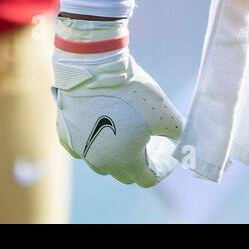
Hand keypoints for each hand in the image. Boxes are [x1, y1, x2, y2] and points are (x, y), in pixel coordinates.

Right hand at [52, 18, 181, 186]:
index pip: (147, 178)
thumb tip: (182, 140)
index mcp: (124, 161)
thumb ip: (178, 132)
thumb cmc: (133, 93)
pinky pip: (85, 146)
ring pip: (103, 160)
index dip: (162, 168)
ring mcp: (80, 149)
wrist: (95, 70)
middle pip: (125, 172)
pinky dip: (97, 140)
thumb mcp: (165, 112)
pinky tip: (107, 122)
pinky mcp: (66, 134)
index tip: (169, 153)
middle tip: (153, 141)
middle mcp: (99, 162)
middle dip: (142, 161)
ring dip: (118, 152)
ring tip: (131, 130)